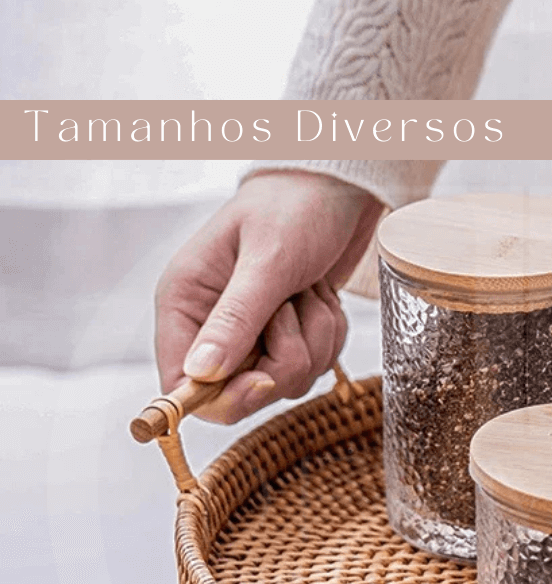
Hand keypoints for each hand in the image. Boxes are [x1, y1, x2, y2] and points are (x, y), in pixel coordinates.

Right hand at [155, 170, 382, 422]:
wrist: (338, 186)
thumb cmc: (294, 207)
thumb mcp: (266, 261)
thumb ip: (235, 319)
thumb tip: (200, 375)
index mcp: (184, 304)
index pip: (182, 384)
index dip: (223, 397)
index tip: (263, 379)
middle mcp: (211, 326)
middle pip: (242, 392)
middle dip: (284, 359)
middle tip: (295, 309)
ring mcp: (252, 335)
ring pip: (286, 381)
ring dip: (314, 340)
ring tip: (310, 292)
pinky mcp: (287, 336)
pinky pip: (314, 366)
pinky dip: (329, 335)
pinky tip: (322, 297)